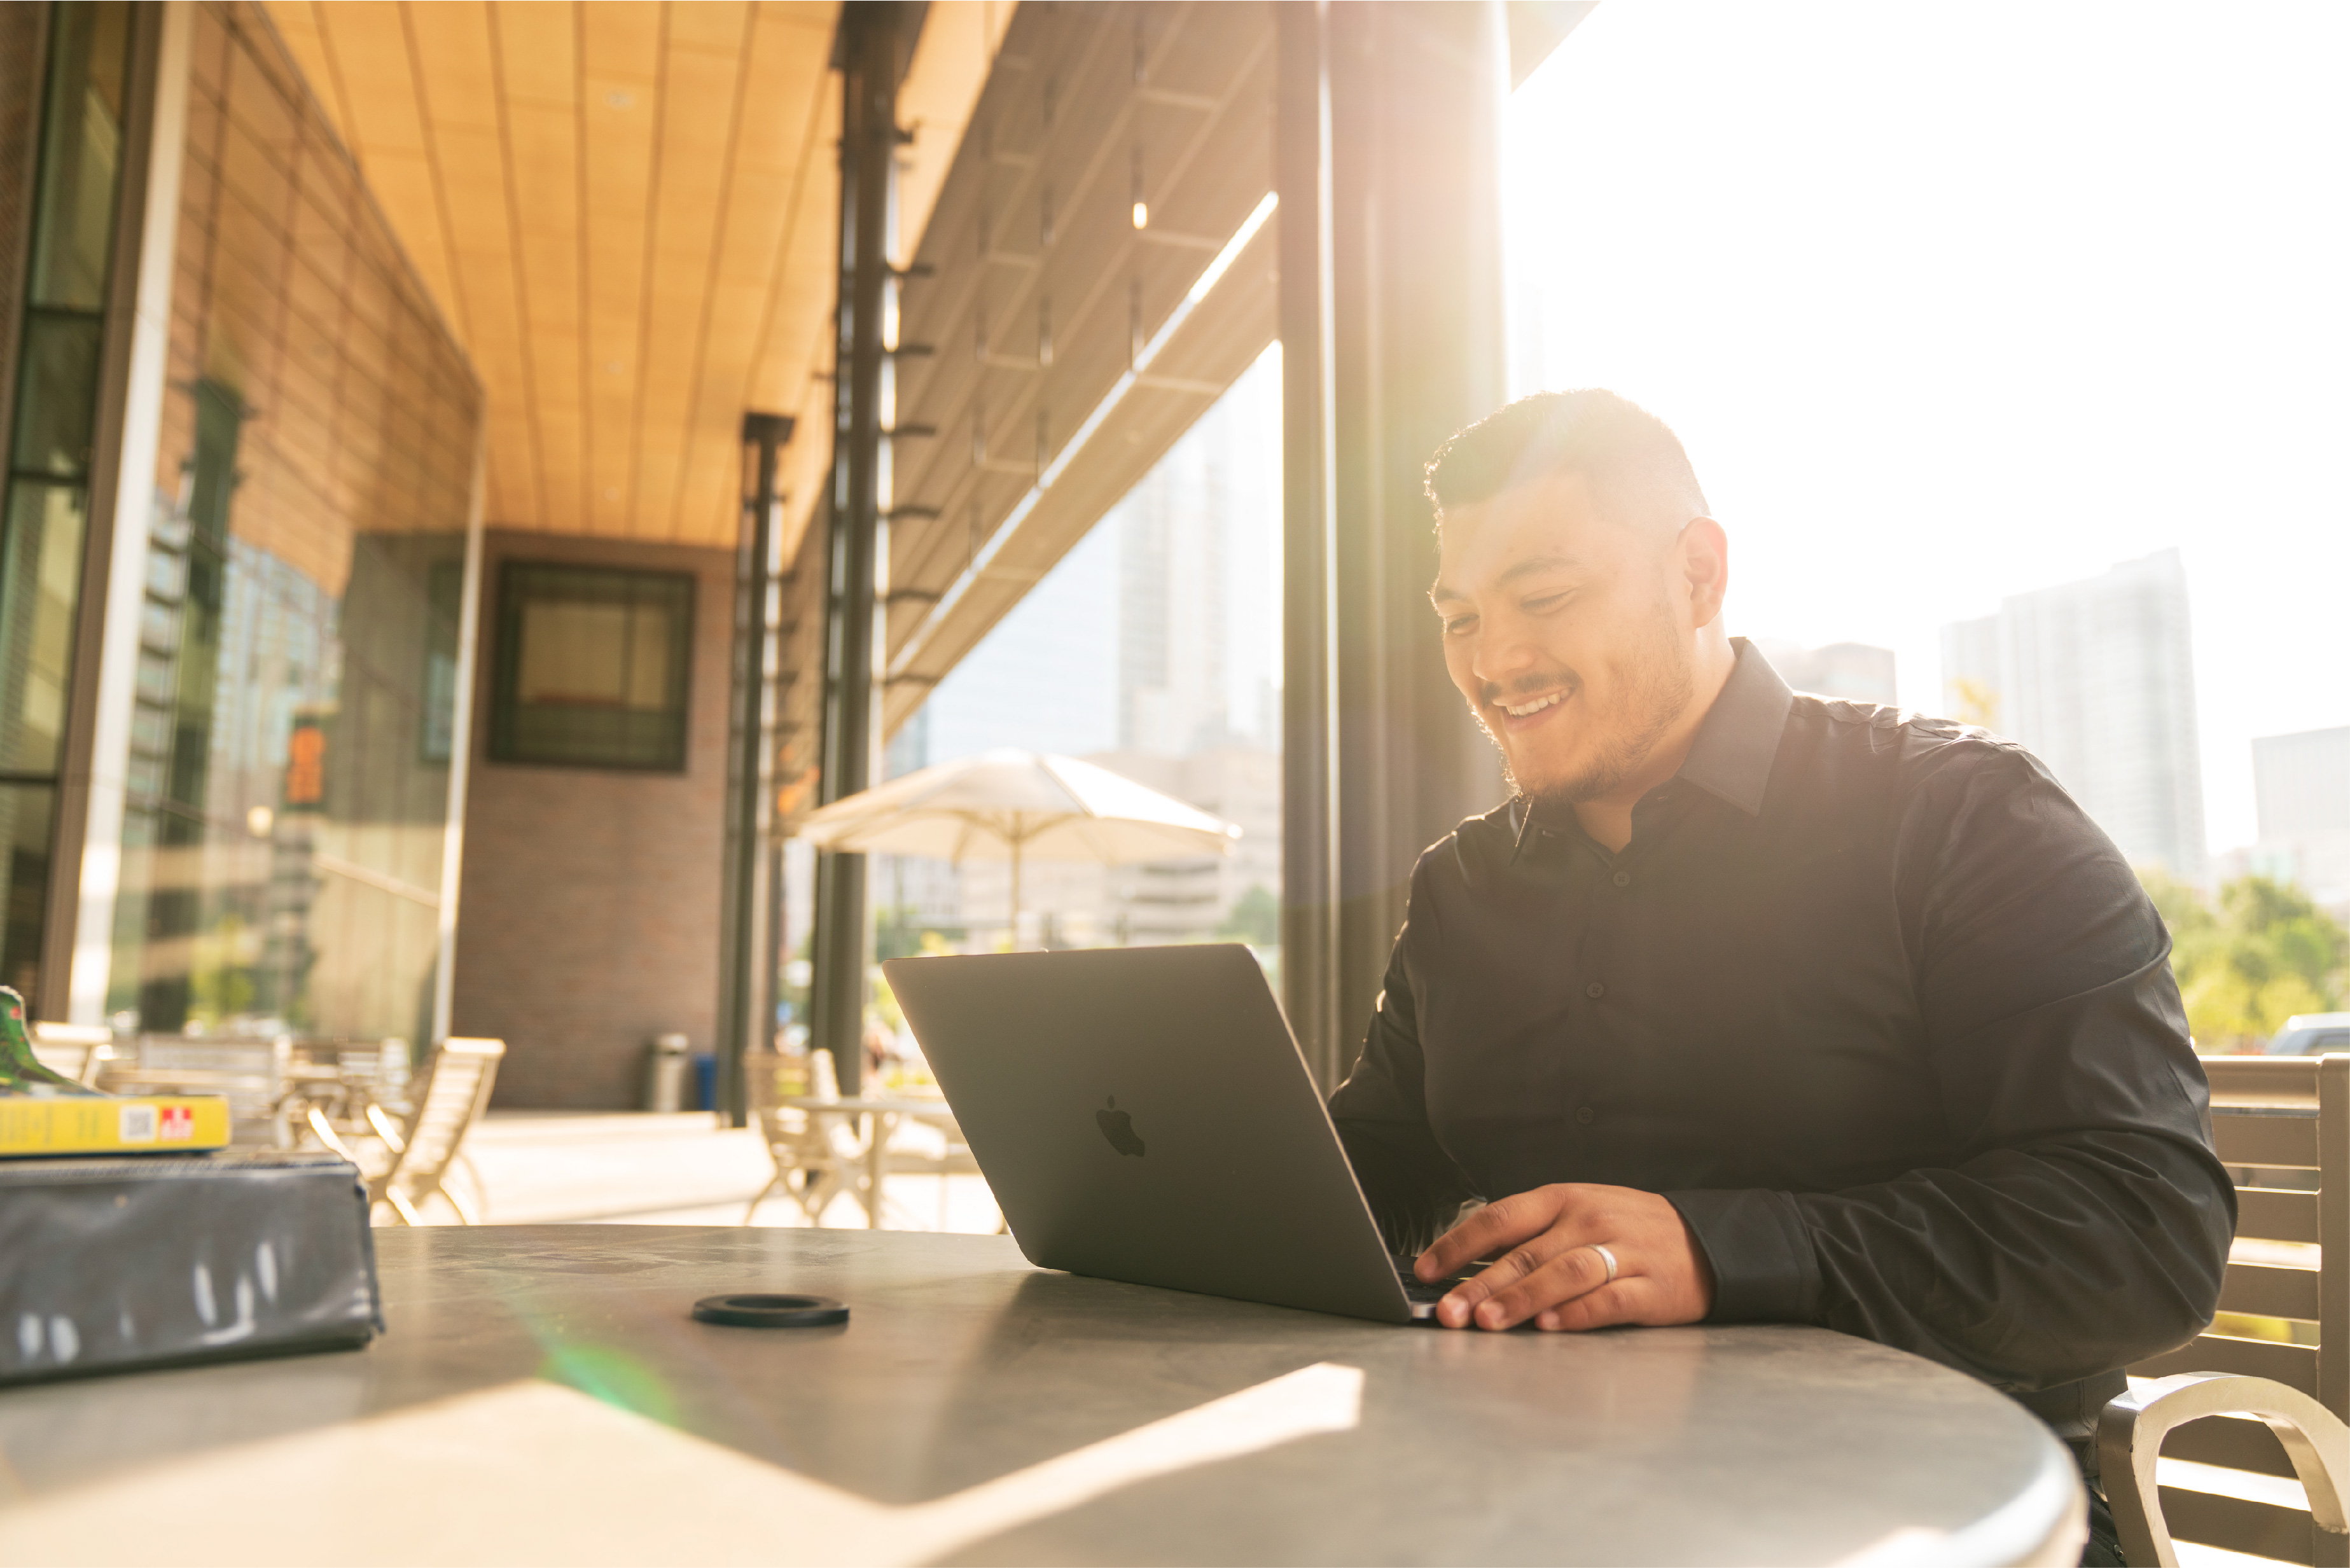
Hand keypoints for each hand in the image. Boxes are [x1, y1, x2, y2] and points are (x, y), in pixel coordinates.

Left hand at [1415, 1183, 1715, 1330]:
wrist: (1705, 1242)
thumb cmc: (1626, 1230)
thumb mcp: (1576, 1215)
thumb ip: (1528, 1237)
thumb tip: (1466, 1266)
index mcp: (1563, 1199)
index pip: (1499, 1217)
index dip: (1458, 1245)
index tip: (1426, 1270)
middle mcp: (1590, 1220)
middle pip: (1526, 1252)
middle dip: (1480, 1284)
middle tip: (1448, 1310)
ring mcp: (1623, 1253)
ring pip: (1564, 1273)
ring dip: (1522, 1299)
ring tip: (1488, 1321)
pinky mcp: (1651, 1288)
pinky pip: (1609, 1301)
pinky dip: (1576, 1314)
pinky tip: (1549, 1327)